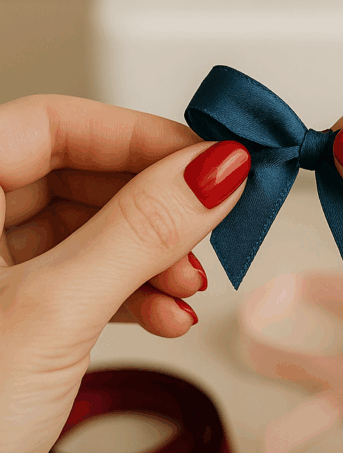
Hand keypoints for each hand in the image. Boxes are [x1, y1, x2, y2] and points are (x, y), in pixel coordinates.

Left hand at [0, 94, 249, 452]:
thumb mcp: (53, 313)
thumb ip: (139, 230)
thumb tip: (213, 169)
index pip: (50, 124)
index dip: (135, 135)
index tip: (209, 161)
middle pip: (74, 176)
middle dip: (151, 205)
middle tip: (212, 222)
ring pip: (84, 233)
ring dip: (149, 255)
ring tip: (192, 284)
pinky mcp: (13, 328)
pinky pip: (82, 284)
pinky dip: (131, 295)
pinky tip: (167, 316)